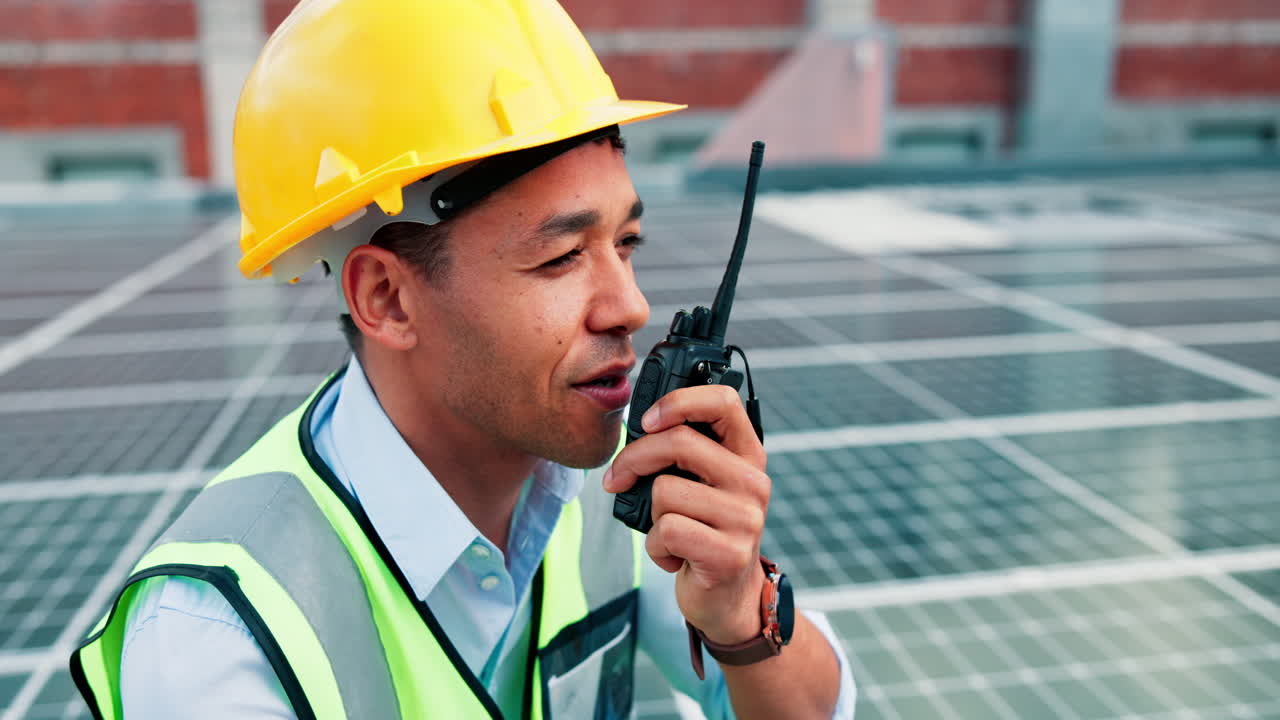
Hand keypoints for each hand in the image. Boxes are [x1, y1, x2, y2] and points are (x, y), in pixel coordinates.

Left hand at [603, 385, 770, 644]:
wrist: (728, 598)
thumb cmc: (704, 532)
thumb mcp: (704, 486)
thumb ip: (684, 454)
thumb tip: (637, 429)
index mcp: (748, 455)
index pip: (723, 401)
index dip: (679, 400)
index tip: (648, 420)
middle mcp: (753, 482)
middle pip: (679, 442)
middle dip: (634, 458)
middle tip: (617, 478)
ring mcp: (745, 519)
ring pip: (665, 491)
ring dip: (651, 515)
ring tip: (669, 531)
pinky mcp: (729, 554)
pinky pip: (666, 531)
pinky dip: (655, 546)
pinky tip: (673, 557)